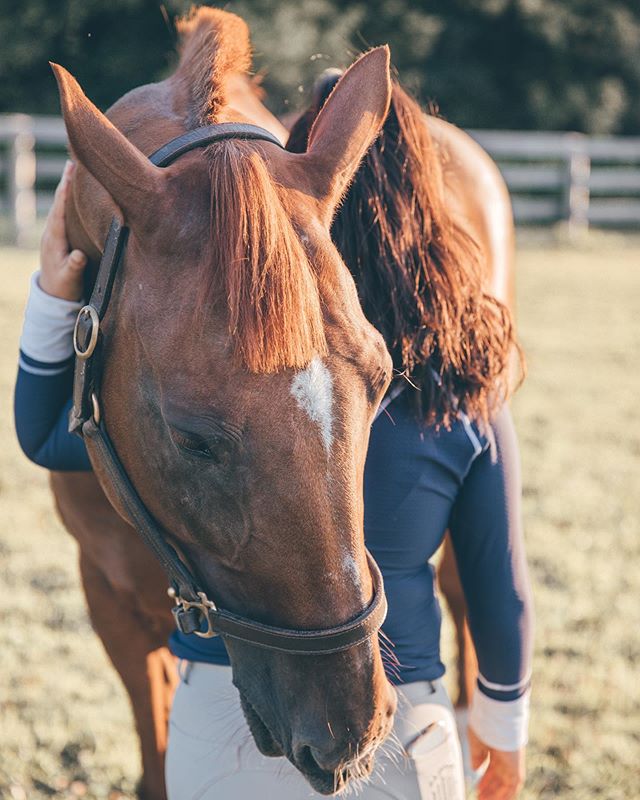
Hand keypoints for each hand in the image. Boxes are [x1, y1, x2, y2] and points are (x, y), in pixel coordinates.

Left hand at [39, 160, 87, 300]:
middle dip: (65, 183)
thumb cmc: (64, 287)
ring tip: (73, 171)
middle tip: (72, 162)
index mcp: (54, 240)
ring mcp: (52, 235)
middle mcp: (51, 233)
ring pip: (59, 206)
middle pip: (58, 203)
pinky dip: (66, 200)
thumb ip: (74, 266)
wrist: (53, 296)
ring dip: (66, 189)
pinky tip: (72, 194)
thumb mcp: (70, 279)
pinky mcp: (56, 237)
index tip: (71, 173)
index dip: (65, 191)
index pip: (60, 210)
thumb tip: (79, 255)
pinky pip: (62, 213)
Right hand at [468, 725, 524, 799]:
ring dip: (496, 794)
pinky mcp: (516, 767)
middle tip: (480, 798)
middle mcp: (505, 757)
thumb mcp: (476, 743)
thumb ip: (476, 756)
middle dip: (489, 790)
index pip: (491, 770)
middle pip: (498, 779)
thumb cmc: (484, 725)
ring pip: (506, 785)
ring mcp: (511, 762)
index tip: (478, 788)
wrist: (495, 718)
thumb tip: (476, 769)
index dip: (485, 780)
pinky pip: (513, 786)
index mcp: (495, 750)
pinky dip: (506, 795)